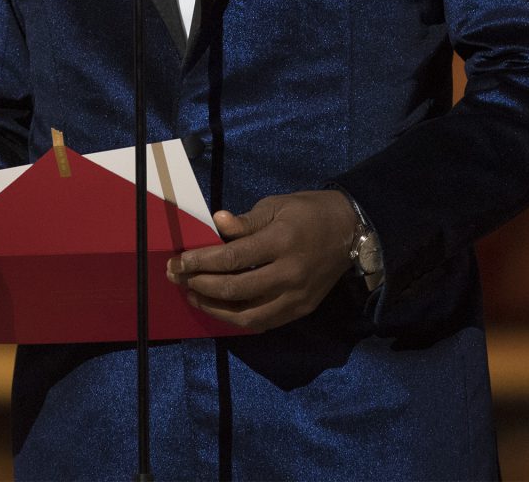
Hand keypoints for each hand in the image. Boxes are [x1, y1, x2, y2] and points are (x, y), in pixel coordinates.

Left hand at [168, 191, 357, 331]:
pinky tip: (220, 309)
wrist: (350, 231)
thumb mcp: (276, 206)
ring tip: (194, 297)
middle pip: (235, 289)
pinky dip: (239, 319)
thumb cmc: (308, 212)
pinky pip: (264, 322)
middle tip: (177, 279)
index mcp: (281, 242)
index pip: (232, 258)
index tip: (179, 262)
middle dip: (200, 285)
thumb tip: (216, 224)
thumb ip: (245, 221)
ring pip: (248, 315)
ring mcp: (296, 296)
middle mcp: (288, 273)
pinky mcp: (301, 309)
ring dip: (215, 309)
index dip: (201, 262)